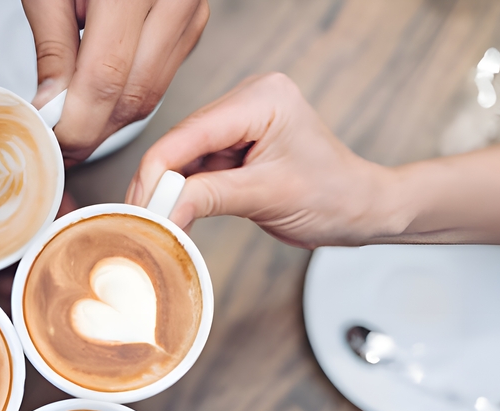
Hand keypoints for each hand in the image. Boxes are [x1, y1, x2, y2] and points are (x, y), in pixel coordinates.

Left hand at [24, 0, 208, 163]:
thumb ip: (52, 50)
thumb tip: (51, 112)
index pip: (105, 79)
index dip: (77, 124)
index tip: (53, 144)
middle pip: (133, 95)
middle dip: (92, 131)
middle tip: (58, 147)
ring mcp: (190, 10)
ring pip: (150, 94)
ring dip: (109, 121)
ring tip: (73, 127)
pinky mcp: (193, 21)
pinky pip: (161, 78)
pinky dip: (128, 97)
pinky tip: (99, 98)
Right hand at [127, 73, 408, 247]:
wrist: (359, 209)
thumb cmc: (333, 196)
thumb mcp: (267, 197)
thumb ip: (209, 198)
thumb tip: (163, 210)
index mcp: (262, 99)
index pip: (190, 133)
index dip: (158, 172)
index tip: (140, 208)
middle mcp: (248, 101)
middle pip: (180, 143)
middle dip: (159, 184)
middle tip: (141, 220)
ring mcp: (240, 122)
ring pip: (183, 157)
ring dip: (169, 191)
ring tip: (156, 222)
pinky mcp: (235, 144)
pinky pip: (196, 167)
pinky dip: (184, 193)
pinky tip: (174, 213)